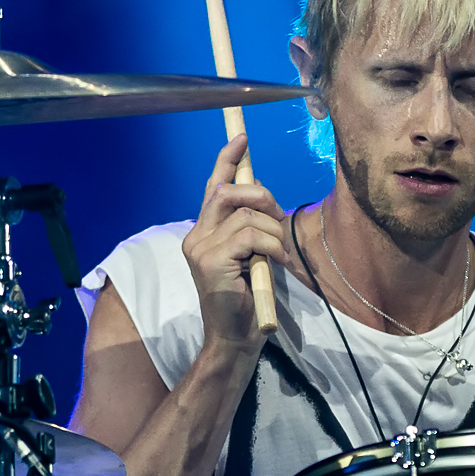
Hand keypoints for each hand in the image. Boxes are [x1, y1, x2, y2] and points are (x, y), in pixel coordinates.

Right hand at [181, 135, 284, 350]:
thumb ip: (249, 225)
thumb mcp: (251, 254)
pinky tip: (275, 263)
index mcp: (203, 232)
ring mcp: (200, 248)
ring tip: (277, 255)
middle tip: (279, 220)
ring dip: (273, 232)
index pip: (214, 187)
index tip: (241, 138)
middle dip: (262, 198)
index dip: (227, 160)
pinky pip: (251, 235)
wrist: (235, 337)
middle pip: (229, 192)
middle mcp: (196, 236)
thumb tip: (260, 190)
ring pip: (246, 214)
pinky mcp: (210, 261)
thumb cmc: (247, 298)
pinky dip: (271, 246)